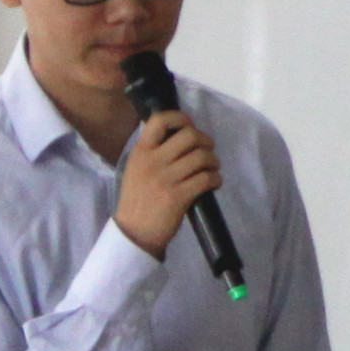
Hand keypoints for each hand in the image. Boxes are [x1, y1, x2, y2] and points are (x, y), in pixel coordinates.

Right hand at [117, 110, 221, 260]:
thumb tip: (181, 135)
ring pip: (202, 157)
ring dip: (213, 162)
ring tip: (211, 169)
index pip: (160, 120)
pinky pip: (206, 178)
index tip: (190, 127)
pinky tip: (213, 183)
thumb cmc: (137, 199)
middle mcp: (152, 161)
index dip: (181, 118)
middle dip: (205, 141)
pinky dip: (216, 179)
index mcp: (141, 152)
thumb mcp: (136, 168)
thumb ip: (153, 152)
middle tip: (207, 151)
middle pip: (190, 136)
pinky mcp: (178, 196)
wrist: (133, 232)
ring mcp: (166, 179)